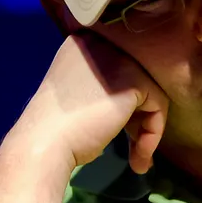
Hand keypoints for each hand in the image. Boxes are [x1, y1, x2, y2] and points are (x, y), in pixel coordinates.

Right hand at [12, 34, 169, 174]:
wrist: (44, 143)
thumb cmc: (55, 129)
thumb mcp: (77, 95)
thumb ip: (101, 89)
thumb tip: (133, 104)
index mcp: (83, 45)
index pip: (120, 70)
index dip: (126, 106)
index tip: (122, 133)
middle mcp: (101, 43)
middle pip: (137, 80)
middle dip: (138, 119)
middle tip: (134, 150)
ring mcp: (117, 58)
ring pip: (150, 93)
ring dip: (147, 130)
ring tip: (138, 159)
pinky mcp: (132, 79)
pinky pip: (157, 105)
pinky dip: (152, 133)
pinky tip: (138, 156)